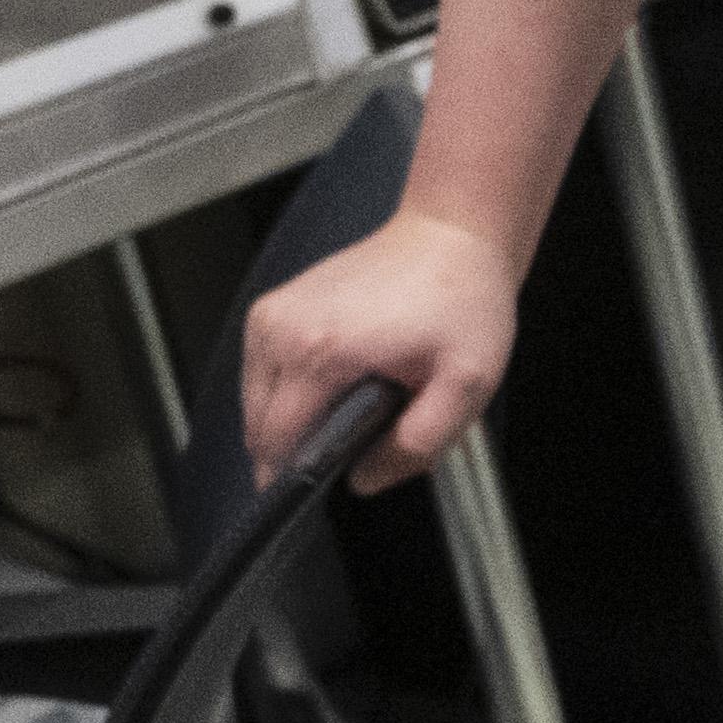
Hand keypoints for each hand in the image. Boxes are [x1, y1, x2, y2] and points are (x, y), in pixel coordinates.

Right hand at [236, 214, 519, 490]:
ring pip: (256, 403)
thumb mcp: (466, 384)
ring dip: (292, 420)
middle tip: (358, 437)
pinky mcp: (272, 308)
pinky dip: (290, 391)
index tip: (329, 486)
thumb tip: (364, 480)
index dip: (297, 478)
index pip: (275, 444)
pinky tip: (337, 383)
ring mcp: (270, 315)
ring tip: (352, 405)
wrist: (450, 236)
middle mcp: (281, 330)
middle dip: (299, 450)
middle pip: (258, 428)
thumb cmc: (462, 300)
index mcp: (319, 352)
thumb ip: (417, 444)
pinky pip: (262, 373)